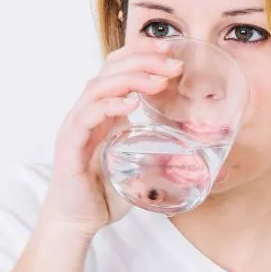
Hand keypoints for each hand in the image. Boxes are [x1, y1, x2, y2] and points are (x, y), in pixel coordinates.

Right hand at [39, 39, 183, 237]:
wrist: (76, 221)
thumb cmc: (103, 194)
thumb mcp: (140, 166)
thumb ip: (162, 155)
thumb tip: (200, 158)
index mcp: (104, 112)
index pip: (118, 68)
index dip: (142, 53)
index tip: (170, 50)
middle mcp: (88, 112)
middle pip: (110, 69)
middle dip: (143, 60)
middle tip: (173, 63)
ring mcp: (77, 126)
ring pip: (99, 87)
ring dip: (131, 79)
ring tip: (159, 81)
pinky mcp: (69, 145)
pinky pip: (85, 117)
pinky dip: (108, 106)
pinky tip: (130, 105)